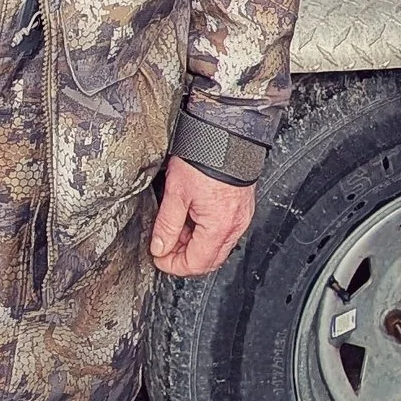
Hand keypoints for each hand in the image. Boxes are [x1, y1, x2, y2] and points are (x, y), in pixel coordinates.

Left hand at [149, 156, 254, 278]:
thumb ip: (167, 224)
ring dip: (194, 245)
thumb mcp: (176, 192)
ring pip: (217, 247)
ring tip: (176, 228)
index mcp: (219, 227)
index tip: (158, 257)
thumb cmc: (204, 157)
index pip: (196, 263)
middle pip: (209, 260)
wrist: (227, 135)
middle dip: (184, 258)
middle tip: (165, 247)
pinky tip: (192, 218)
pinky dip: (207, 232)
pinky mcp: (242, 208)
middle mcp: (235, 226)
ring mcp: (241, 218)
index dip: (173, 265)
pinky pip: (224, 232)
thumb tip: (159, 247)